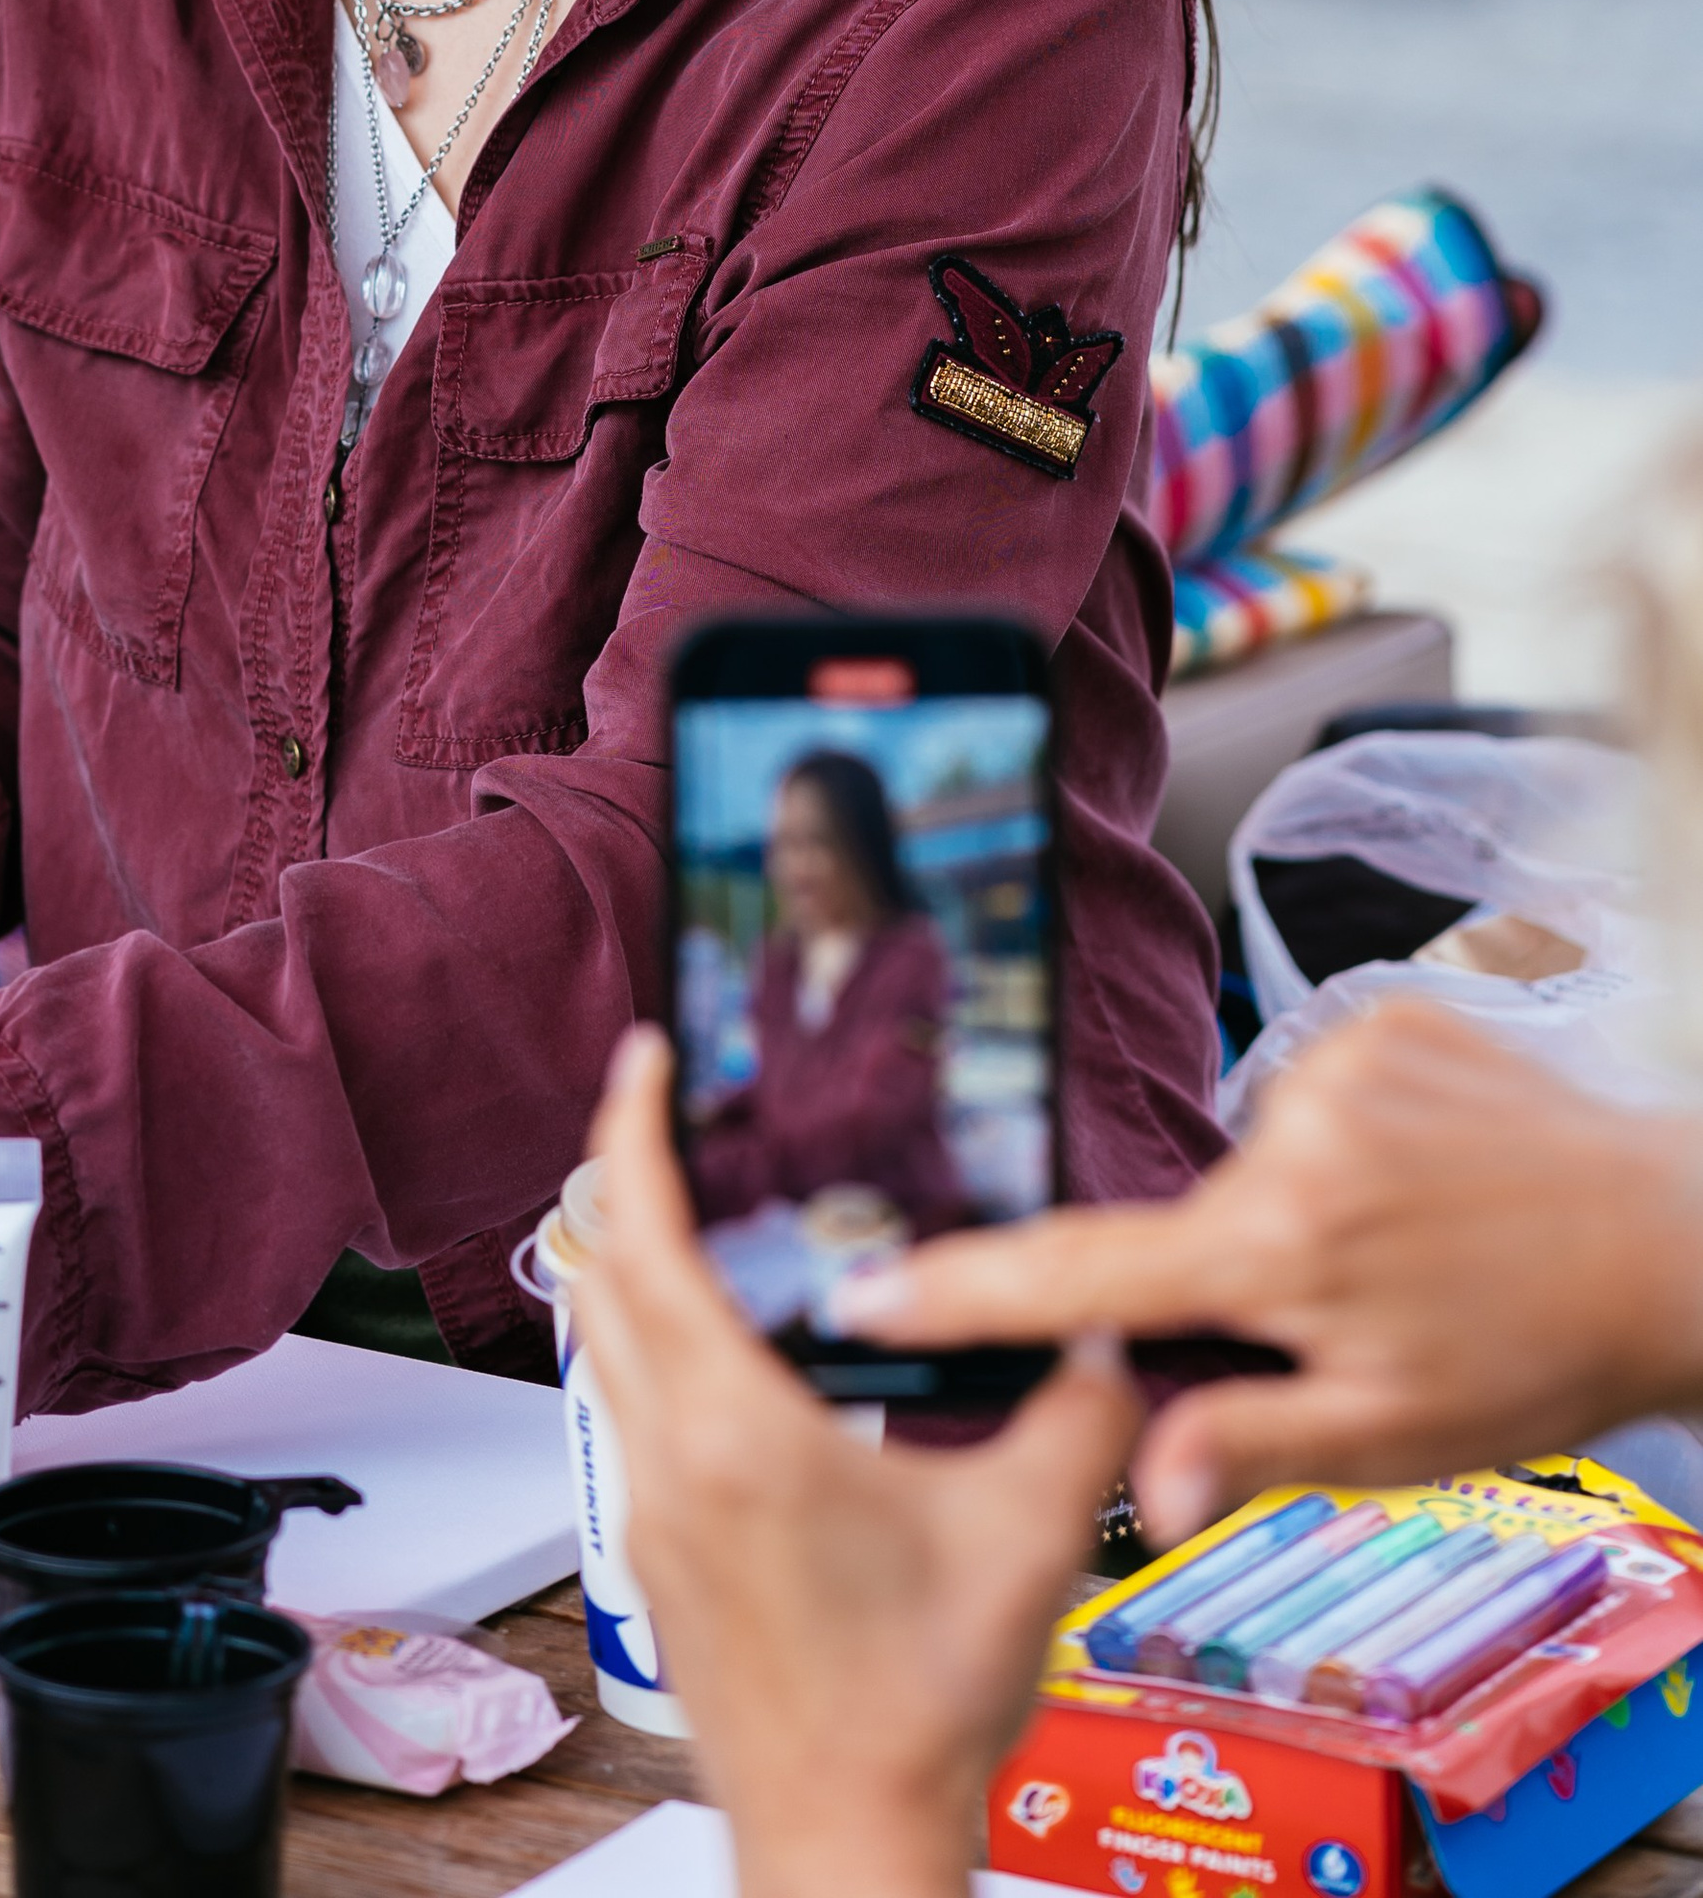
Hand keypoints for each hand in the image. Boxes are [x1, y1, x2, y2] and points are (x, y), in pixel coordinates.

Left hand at [575, 1032, 1138, 1897]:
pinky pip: (626, 1410)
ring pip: (601, 1344)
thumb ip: (1081, 1413)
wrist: (845, 1841)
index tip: (644, 1057)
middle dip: (620, 1177)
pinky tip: (722, 1351)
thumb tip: (1108, 1329)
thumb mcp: (1027, 1536)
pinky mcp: (659, 1556)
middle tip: (668, 1112)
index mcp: (734, 1427)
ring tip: (694, 1211)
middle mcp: (668, 1457)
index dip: (634, 1130)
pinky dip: (649, 1343)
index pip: (645, 1235)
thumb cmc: (914, 1709)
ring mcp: (651, 1511)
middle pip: (597, 1274)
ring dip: (627, 1262)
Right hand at [856, 1003, 1702, 1543]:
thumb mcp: (1392, 1438)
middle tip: (1342, 1315)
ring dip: (1301, 1207)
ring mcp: (1338, 1056)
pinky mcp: (1382, 1013)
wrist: (1673, 1244)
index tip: (869, 1288)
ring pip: (1258, 1154)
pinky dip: (1349, 1139)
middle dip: (1232, 1269)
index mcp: (1278, 1246)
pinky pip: (1316, 1088)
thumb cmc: (1540, 1355)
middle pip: (1190, 1215)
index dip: (964, 1286)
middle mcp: (1291, 1132)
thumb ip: (1249, 1445)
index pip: (1079, 1271)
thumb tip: (1140, 1477)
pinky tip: (1428, 1179)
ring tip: (1408, 1250)